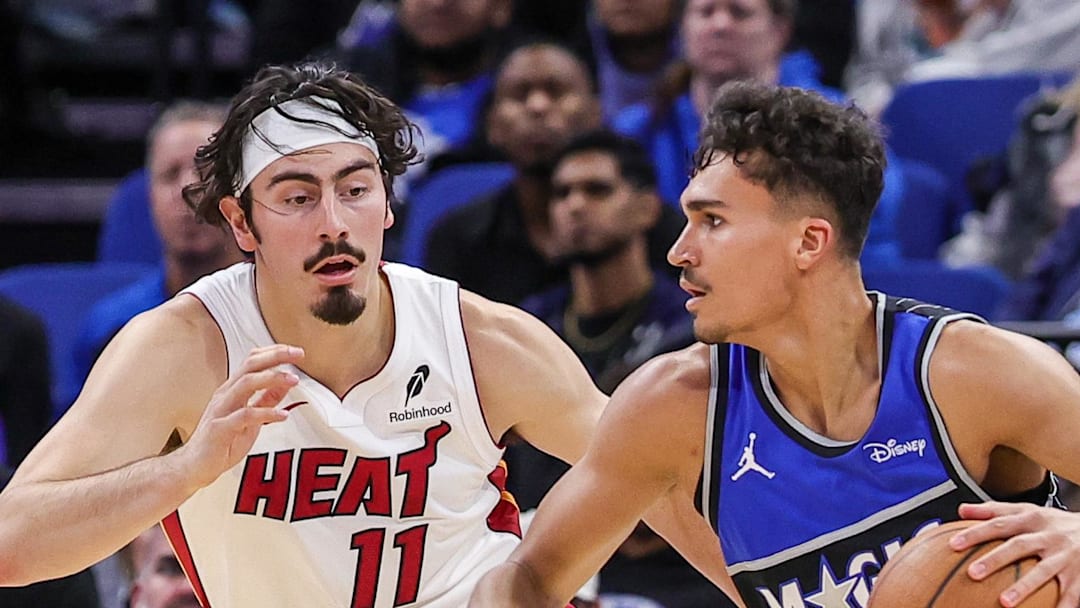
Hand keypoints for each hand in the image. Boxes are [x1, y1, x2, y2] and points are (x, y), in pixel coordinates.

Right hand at [177, 344, 303, 489]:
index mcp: (232, 390)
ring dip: (272, 378)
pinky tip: (283, 415)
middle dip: (275, 356)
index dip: (274, 352)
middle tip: (298, 353)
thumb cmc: (221, 442)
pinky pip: (245, 416)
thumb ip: (266, 400)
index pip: (252, 361)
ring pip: (245, 384)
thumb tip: (286, 383)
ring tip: (294, 380)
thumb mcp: (251, 418)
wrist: (194, 467)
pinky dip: (266, 413)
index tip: (295, 351)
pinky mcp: (220, 429)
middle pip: (250, 366)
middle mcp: (225, 395)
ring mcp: (221, 410)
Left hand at [951, 501, 1079, 607]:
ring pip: (1043, 572)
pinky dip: (1062, 606)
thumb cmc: (1055, 523)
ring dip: (1024, 587)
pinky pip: (1071, 593)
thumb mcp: (1027, 510)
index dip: (976, 534)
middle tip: (972, 573)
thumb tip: (961, 510)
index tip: (953, 544)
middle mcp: (1048, 536)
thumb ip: (995, 510)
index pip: (999, 524)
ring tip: (1003, 603)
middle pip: (1018, 546)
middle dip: (995, 560)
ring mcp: (1065, 556)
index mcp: (1032, 519)